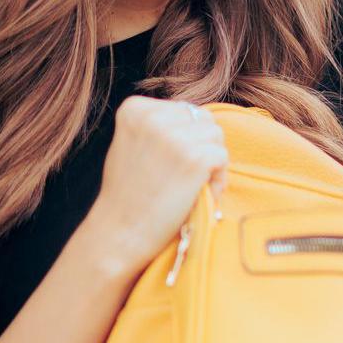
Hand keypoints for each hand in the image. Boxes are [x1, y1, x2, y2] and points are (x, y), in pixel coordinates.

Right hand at [82, 97, 230, 275]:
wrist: (119, 234)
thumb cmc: (128, 195)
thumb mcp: (131, 144)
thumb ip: (156, 126)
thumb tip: (195, 117)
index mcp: (134, 108)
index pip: (182, 110)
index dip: (187, 138)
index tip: (174, 164)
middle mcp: (153, 116)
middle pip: (203, 119)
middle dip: (202, 146)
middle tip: (188, 177)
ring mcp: (175, 136)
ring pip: (216, 136)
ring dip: (212, 162)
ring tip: (194, 187)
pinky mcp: (195, 158)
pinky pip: (222, 157)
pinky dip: (218, 179)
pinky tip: (200, 196)